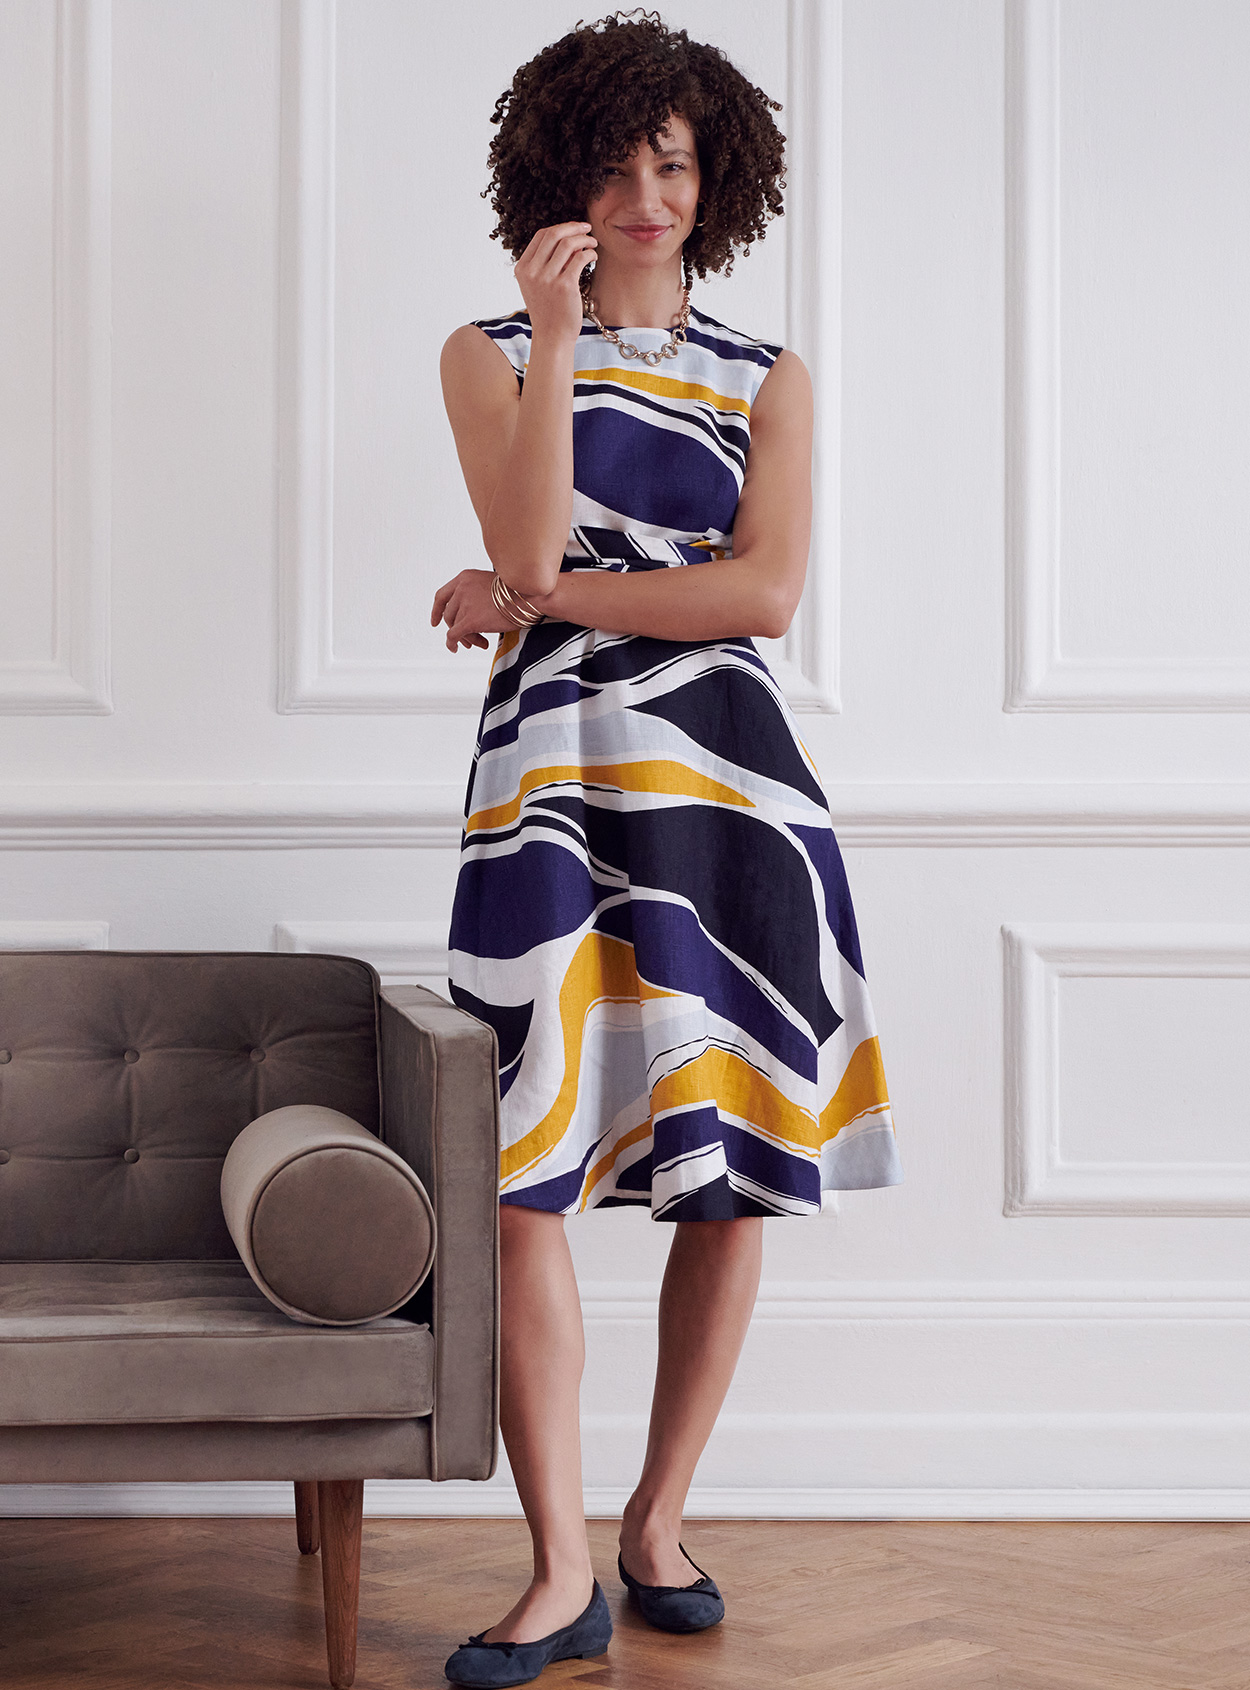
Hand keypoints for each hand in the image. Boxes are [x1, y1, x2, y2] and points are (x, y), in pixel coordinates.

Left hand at [430, 569, 517, 651]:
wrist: (529, 595)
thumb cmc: (519, 591)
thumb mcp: (491, 584)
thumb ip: (476, 595)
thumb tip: (470, 618)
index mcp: (465, 577)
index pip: (442, 596)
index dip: (436, 611)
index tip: (435, 622)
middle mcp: (461, 588)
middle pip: (449, 615)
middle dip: (457, 629)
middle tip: (469, 640)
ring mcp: (464, 604)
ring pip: (455, 627)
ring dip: (467, 637)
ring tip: (481, 643)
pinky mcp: (470, 620)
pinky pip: (454, 636)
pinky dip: (452, 644)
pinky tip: (456, 649)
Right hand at [513, 221, 597, 342]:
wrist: (552, 337)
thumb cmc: (548, 311)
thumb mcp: (538, 285)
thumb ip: (546, 263)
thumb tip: (569, 239)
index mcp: (522, 268)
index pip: (541, 236)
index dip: (560, 227)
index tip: (574, 228)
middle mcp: (532, 272)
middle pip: (554, 235)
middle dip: (573, 227)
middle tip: (587, 228)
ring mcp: (547, 279)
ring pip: (568, 244)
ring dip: (584, 239)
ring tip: (593, 243)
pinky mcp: (564, 286)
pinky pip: (580, 258)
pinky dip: (590, 253)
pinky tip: (593, 256)